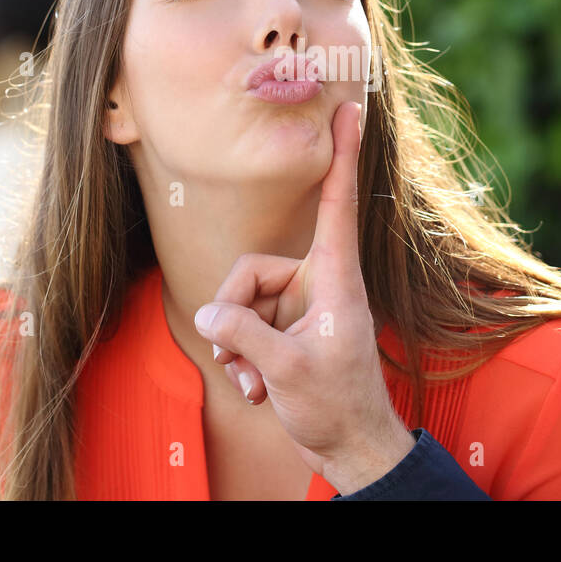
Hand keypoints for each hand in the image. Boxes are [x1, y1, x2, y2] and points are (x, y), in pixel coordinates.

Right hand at [193, 100, 415, 494]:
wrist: (351, 451)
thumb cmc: (337, 407)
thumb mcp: (287, 370)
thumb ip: (243, 335)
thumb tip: (209, 315)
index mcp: (336, 280)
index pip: (339, 205)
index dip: (343, 156)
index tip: (351, 110)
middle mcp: (318, 284)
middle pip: (252, 271)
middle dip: (234, 315)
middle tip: (239, 356)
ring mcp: (302, 307)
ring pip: (242, 301)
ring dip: (238, 344)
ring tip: (255, 378)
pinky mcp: (289, 328)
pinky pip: (246, 324)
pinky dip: (244, 357)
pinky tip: (257, 387)